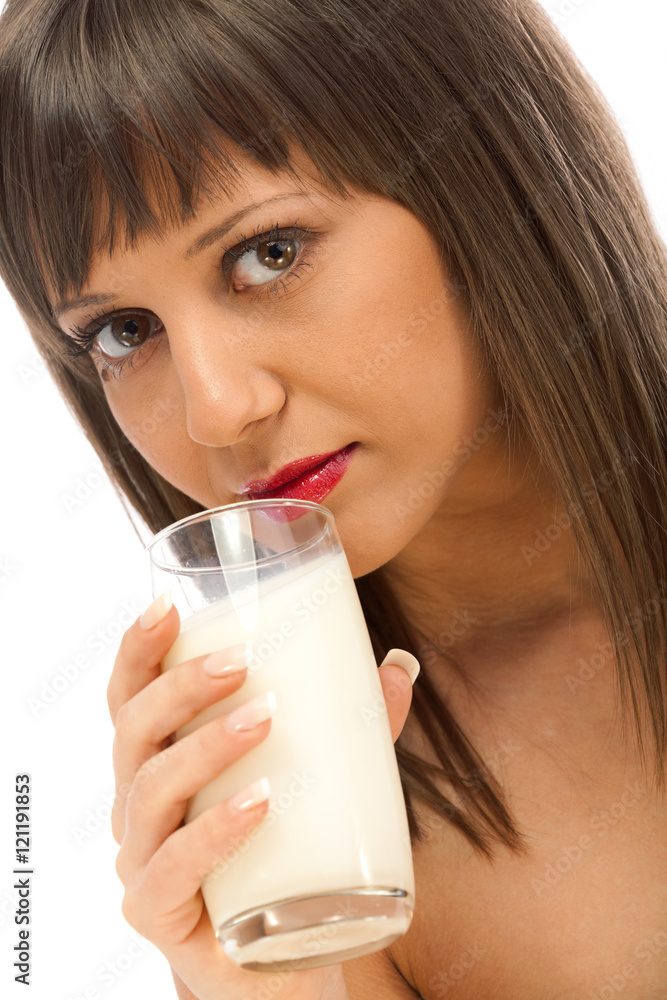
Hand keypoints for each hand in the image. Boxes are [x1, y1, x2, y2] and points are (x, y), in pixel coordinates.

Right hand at [106, 592, 417, 999]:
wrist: (282, 963)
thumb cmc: (285, 856)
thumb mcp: (316, 780)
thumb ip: (353, 726)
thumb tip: (399, 665)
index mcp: (160, 762)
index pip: (129, 698)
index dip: (138, 650)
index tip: (169, 607)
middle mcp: (138, 807)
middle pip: (134, 732)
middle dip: (182, 687)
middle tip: (241, 662)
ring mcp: (142, 863)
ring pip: (149, 791)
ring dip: (204, 748)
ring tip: (265, 718)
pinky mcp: (160, 917)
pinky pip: (171, 871)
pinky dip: (213, 831)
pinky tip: (258, 804)